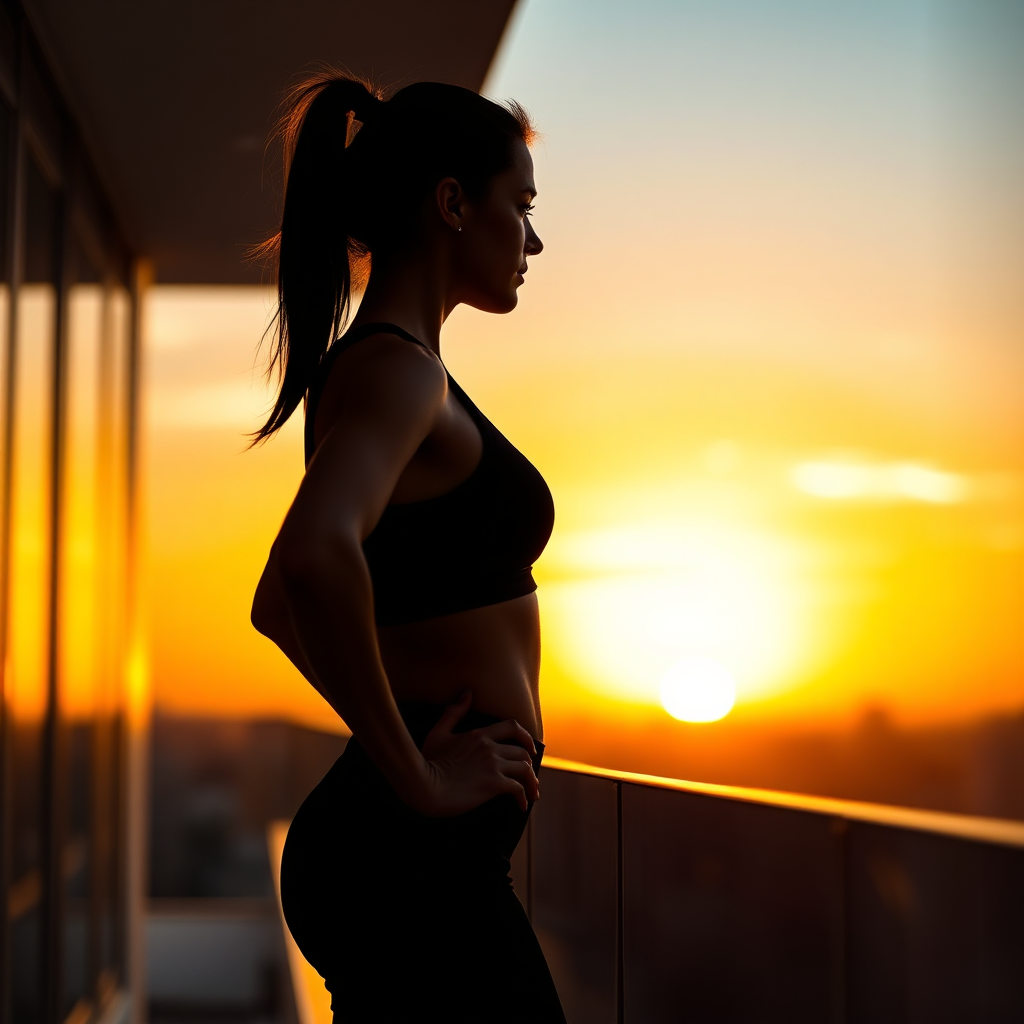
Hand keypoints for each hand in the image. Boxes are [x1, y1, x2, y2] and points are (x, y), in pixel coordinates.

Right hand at [413, 691, 539, 816]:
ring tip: (532, 793)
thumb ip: (454, 713)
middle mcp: (490, 747)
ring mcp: (493, 765)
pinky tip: (522, 805)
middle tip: (530, 776)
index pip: (512, 727)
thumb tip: (467, 693)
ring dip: (532, 782)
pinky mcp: (493, 784)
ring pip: (524, 769)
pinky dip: (524, 797)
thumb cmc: (429, 761)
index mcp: (479, 735)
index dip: (526, 737)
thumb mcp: (439, 733)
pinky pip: (518, 788)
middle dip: (530, 764)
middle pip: (522, 751)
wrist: (425, 786)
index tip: (530, 748)